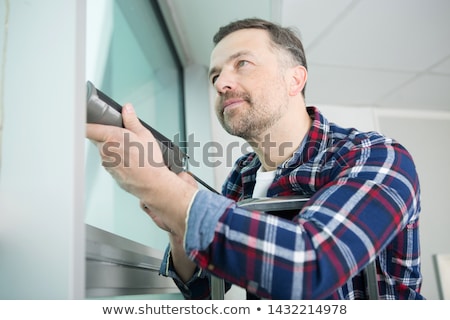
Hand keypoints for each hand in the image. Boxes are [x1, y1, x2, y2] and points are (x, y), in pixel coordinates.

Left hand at [86, 103, 197, 237]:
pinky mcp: (111, 172)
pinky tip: (132, 160)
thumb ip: (132, 120)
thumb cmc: (149, 160)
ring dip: (114, 148)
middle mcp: (105, 150)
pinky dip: (118, 159)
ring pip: (105, 150)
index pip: (89, 128)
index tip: (83, 119)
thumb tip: (127, 109)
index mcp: (112, 137)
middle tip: (123, 134)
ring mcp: (107, 163)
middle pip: (98, 138)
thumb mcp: (144, 134)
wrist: (152, 183)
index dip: (85, 123)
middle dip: (107, 135)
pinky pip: (111, 161)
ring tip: (132, 150)